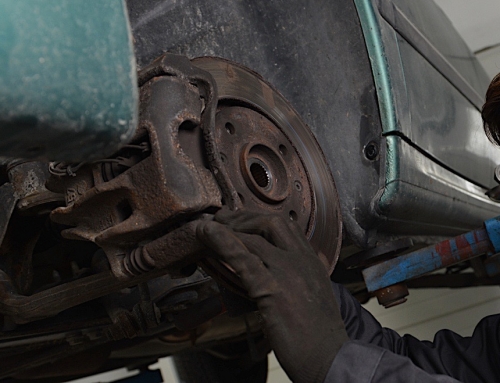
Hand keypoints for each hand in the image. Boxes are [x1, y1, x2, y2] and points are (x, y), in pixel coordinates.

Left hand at [196, 209, 347, 382]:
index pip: (286, 226)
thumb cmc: (319, 335)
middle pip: (270, 222)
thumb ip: (294, 280)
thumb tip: (266, 275)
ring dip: (225, 227)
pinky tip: (206, 234)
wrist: (331, 358)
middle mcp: (301, 261)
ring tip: (205, 227)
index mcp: (312, 262)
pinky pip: (243, 259)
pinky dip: (221, 242)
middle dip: (242, 218)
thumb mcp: (312, 296)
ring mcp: (288, 273)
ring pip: (253, 237)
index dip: (259, 218)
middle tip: (221, 220)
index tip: (241, 220)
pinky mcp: (273, 290)